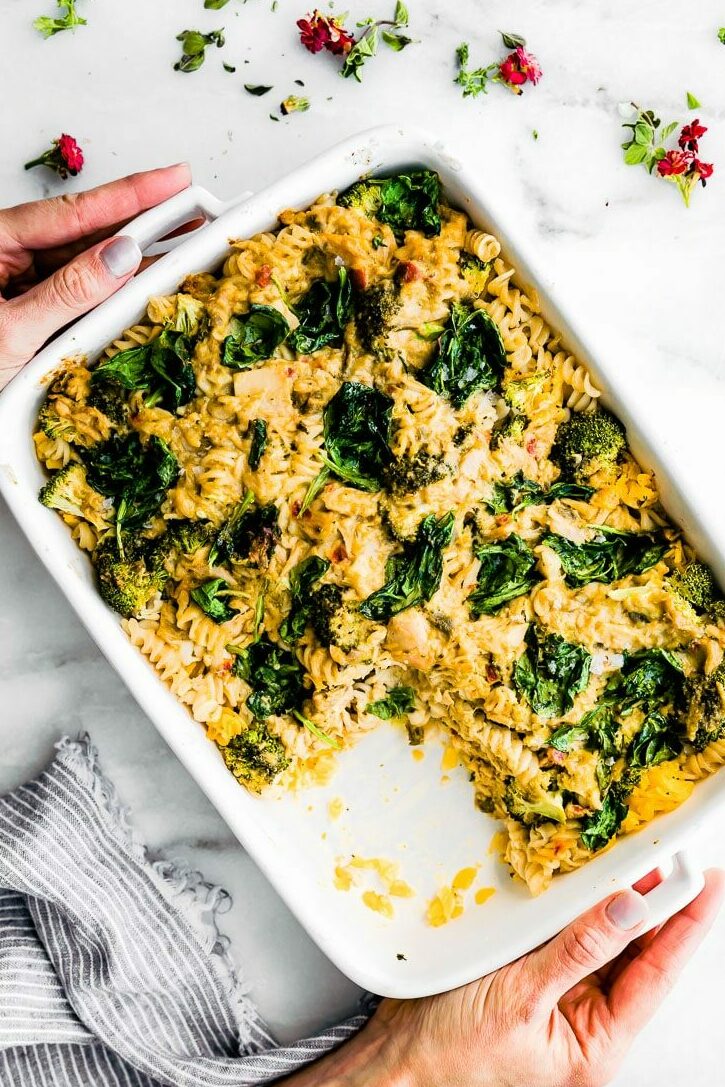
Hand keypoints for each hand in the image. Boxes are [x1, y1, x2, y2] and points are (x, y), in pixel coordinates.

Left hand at [0, 164, 191, 390]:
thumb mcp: (11, 332)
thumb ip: (67, 293)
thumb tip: (119, 258)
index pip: (73, 212)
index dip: (130, 195)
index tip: (173, 180)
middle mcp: (6, 253)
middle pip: (84, 229)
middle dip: (141, 219)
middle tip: (191, 207)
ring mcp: (19, 280)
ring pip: (85, 260)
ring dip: (133, 254)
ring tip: (180, 243)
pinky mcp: (28, 307)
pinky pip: (78, 289)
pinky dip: (112, 287)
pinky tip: (143, 279)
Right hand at [285, 869, 723, 1086]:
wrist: (395, 1061)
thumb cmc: (449, 1056)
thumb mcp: (519, 999)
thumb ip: (577, 952)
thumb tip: (627, 911)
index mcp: (595, 1045)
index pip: (654, 974)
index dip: (684, 925)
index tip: (703, 883)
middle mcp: (584, 1023)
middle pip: (635, 955)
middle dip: (654, 906)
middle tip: (670, 857)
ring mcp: (559, 999)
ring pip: (602, 941)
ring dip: (615, 902)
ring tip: (637, 862)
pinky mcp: (532, 977)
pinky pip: (566, 936)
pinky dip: (577, 907)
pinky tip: (585, 883)